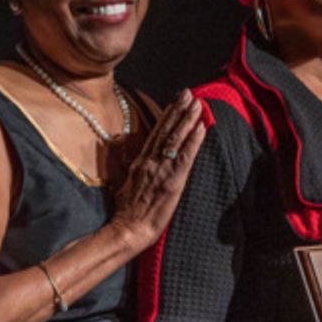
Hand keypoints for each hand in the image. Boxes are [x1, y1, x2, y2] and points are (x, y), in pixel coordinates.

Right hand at [109, 90, 203, 250]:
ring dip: (188, 119)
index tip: (176, 101)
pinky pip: (185, 156)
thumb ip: (124, 163)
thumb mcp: (121, 182)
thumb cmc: (125, 210)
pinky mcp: (173, 180)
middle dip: (179, 109)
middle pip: (166, 130)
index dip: (167, 115)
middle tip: (189, 92)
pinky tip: (201, 127)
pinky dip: (194, 140)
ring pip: (176, 138)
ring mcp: (161, 169)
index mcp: (140, 160)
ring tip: (198, 103)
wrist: (128, 228)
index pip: (156, 132)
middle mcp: (151, 160)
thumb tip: (119, 147)